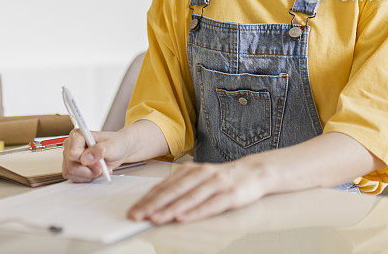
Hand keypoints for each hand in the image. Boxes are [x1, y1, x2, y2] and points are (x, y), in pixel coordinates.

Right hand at [61, 128, 131, 181]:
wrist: (119, 150)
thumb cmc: (115, 144)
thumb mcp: (111, 146)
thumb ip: (99, 150)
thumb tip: (85, 158)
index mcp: (77, 135)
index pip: (73, 154)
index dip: (86, 161)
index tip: (98, 162)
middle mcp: (71, 145)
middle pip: (72, 166)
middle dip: (89, 170)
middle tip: (101, 166)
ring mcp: (70, 157)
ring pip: (72, 173)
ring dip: (88, 175)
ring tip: (99, 168)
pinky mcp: (72, 166)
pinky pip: (74, 178)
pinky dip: (86, 178)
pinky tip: (94, 171)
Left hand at [127, 159, 269, 223]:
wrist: (254, 172)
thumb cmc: (222, 179)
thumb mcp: (198, 178)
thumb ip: (180, 187)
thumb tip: (154, 201)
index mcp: (190, 170)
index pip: (164, 186)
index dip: (147, 198)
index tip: (133, 209)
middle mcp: (201, 174)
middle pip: (173, 191)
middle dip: (152, 204)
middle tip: (137, 216)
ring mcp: (216, 183)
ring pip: (189, 198)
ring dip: (170, 209)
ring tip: (155, 218)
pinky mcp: (230, 194)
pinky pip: (210, 205)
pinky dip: (195, 212)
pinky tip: (183, 218)